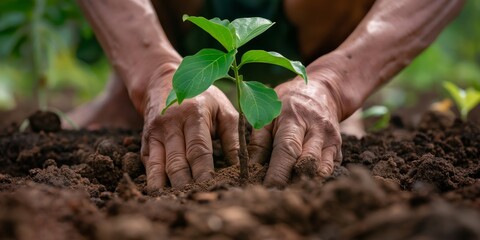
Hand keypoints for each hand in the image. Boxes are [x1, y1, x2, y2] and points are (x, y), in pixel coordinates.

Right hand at [138, 64, 238, 190]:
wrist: (162, 81)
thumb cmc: (202, 97)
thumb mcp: (222, 109)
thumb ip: (233, 137)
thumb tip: (241, 167)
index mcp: (194, 114)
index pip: (199, 149)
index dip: (205, 171)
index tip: (213, 188)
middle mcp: (171, 124)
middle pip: (177, 162)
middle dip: (186, 184)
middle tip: (196, 200)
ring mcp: (155, 133)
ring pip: (159, 166)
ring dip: (167, 187)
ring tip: (177, 202)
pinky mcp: (145, 141)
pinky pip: (148, 164)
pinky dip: (153, 181)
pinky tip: (160, 195)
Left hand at [248, 72, 343, 186]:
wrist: (322, 91)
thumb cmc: (288, 103)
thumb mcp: (268, 114)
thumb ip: (259, 141)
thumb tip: (250, 169)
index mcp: (295, 119)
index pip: (287, 150)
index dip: (278, 173)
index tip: (267, 190)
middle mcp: (316, 130)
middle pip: (307, 164)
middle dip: (291, 183)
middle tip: (276, 198)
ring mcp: (331, 140)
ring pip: (322, 170)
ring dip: (305, 184)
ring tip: (288, 194)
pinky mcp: (338, 149)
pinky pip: (329, 170)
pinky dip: (316, 181)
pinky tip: (302, 185)